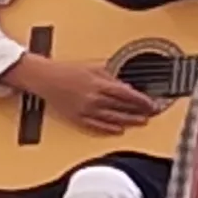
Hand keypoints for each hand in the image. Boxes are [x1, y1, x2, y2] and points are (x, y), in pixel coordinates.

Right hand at [16, 58, 160, 134]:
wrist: (45, 78)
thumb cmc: (67, 70)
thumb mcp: (93, 67)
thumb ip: (111, 77)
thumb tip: (126, 87)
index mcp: (99, 84)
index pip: (128, 95)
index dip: (142, 101)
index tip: (152, 104)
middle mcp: (94, 99)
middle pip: (123, 108)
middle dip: (140, 111)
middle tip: (152, 114)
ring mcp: (86, 110)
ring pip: (113, 119)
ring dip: (129, 121)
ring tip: (141, 122)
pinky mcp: (77, 118)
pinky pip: (97, 126)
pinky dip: (109, 129)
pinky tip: (119, 130)